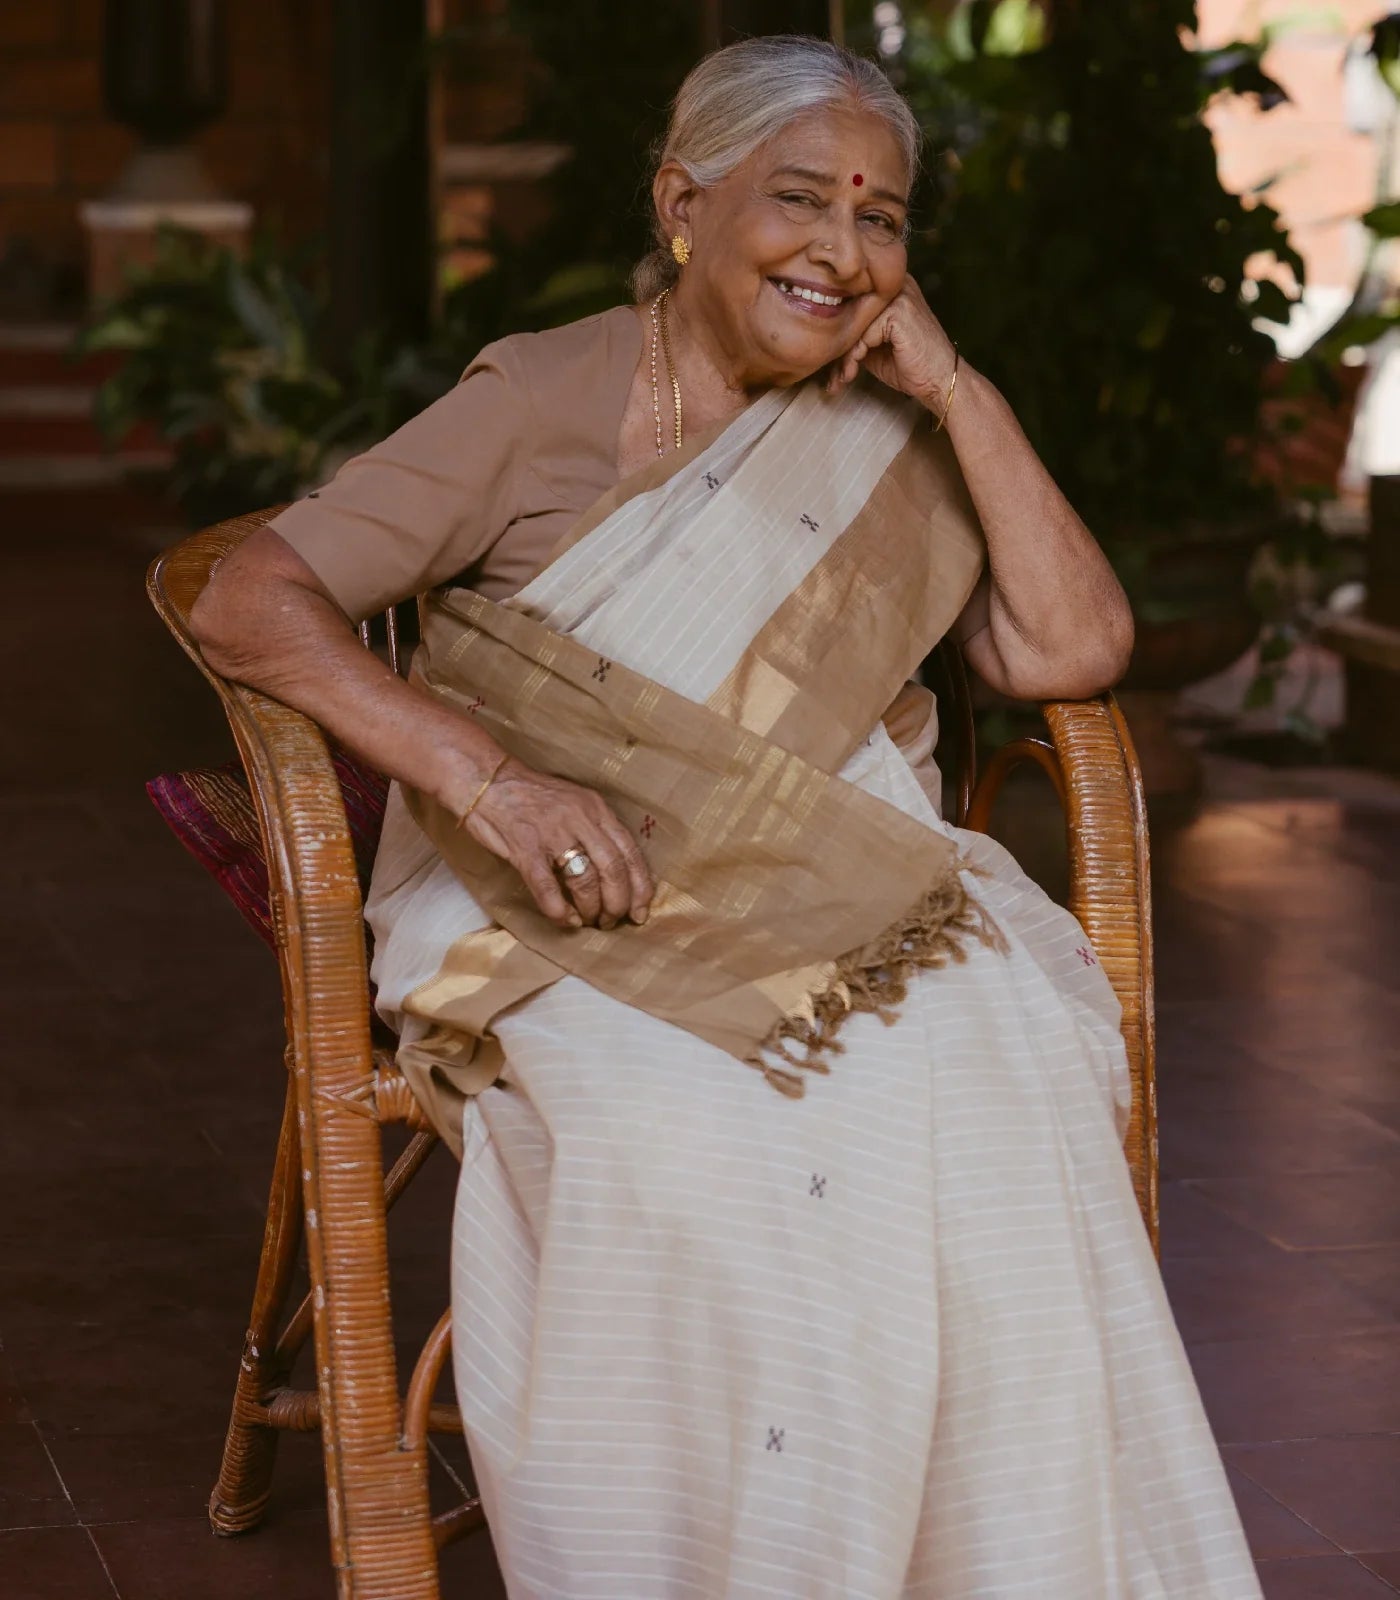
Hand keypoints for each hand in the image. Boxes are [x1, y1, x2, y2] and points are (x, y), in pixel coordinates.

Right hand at [463, 757, 652, 930]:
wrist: (488, 780)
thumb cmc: (532, 796)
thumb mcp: (575, 802)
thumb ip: (595, 830)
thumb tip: (615, 873)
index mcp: (596, 808)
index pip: (630, 852)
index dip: (640, 887)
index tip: (640, 911)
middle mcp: (580, 820)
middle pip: (613, 870)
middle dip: (617, 903)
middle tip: (611, 920)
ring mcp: (552, 834)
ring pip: (585, 881)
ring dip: (590, 909)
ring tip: (588, 920)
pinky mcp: (525, 848)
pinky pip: (547, 888)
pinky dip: (559, 910)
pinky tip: (564, 919)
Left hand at [825, 275, 957, 414]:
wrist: (939, 380)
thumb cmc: (908, 365)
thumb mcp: (873, 345)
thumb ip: (854, 331)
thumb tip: (823, 334)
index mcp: (888, 287)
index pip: (850, 302)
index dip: (838, 333)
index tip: (831, 365)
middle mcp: (894, 284)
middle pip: (848, 310)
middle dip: (837, 347)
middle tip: (834, 376)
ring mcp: (898, 295)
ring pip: (852, 323)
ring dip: (843, 356)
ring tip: (843, 378)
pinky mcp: (898, 311)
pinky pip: (862, 333)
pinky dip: (854, 356)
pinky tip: (854, 372)